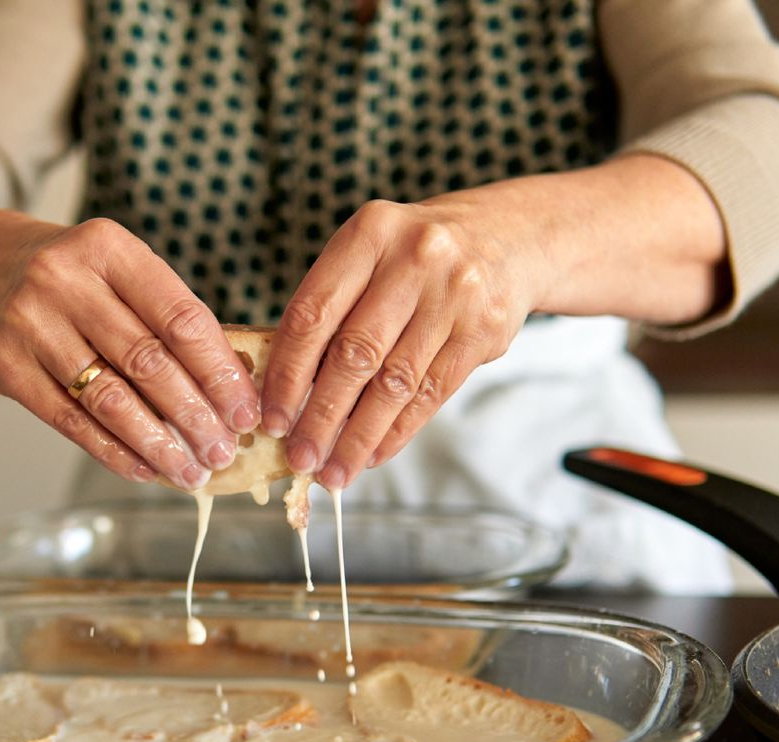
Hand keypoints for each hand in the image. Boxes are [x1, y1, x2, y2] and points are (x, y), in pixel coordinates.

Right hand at [0, 213, 260, 489]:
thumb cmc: (77, 278)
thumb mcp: (121, 271)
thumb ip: (168, 318)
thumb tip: (229, 392)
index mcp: (108, 248)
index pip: (180, 318)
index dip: (219, 371)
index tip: (245, 411)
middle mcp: (63, 280)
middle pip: (147, 361)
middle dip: (194, 415)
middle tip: (223, 451)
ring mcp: (29, 323)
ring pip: (109, 398)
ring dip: (157, 443)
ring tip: (190, 470)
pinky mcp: (5, 366)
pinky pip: (69, 420)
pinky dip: (112, 451)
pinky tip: (143, 469)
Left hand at [259, 192, 536, 490]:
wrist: (507, 238)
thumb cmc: (413, 258)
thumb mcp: (369, 256)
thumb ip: (331, 310)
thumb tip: (288, 397)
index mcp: (369, 233)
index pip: (313, 314)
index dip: (287, 373)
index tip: (271, 419)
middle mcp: (415, 258)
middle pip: (354, 354)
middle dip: (320, 417)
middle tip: (299, 459)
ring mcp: (456, 294)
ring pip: (394, 383)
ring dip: (358, 437)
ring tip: (333, 471)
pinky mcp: (484, 329)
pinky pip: (431, 394)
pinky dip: (397, 431)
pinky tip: (373, 455)